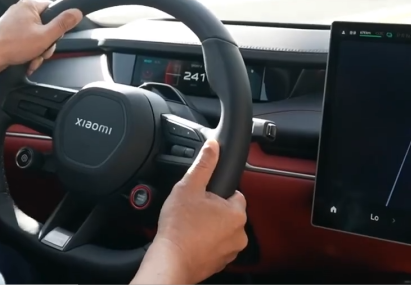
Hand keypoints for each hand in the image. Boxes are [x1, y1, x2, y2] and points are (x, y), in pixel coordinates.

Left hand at [0, 0, 82, 74]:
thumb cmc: (11, 46)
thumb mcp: (45, 36)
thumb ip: (63, 24)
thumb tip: (76, 12)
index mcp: (30, 5)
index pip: (54, 10)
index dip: (57, 26)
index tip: (52, 37)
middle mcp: (21, 9)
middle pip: (46, 25)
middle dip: (46, 43)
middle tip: (41, 51)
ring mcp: (14, 20)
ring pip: (36, 35)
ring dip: (37, 50)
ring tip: (31, 59)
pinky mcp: (9, 31)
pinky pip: (26, 39)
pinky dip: (28, 51)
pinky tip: (26, 60)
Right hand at [133, 139, 247, 283]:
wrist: (171, 261)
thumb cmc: (179, 228)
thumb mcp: (189, 186)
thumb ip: (204, 164)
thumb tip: (213, 146)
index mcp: (236, 214)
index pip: (235, 194)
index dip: (216, 192)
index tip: (202, 197)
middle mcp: (239, 234)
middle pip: (227, 213)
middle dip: (212, 210)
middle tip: (192, 211)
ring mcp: (230, 251)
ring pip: (222, 231)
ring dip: (209, 228)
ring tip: (190, 226)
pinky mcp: (220, 264)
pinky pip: (215, 247)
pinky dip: (205, 244)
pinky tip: (190, 240)